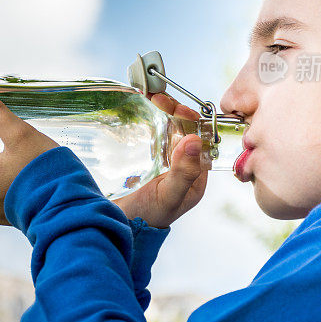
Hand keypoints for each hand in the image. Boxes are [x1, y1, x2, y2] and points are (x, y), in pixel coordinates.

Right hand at [112, 92, 207, 228]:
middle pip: (185, 131)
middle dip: (175, 111)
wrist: (119, 225)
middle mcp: (183, 166)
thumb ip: (184, 171)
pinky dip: (150, 120)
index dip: (192, 121)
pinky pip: (153, 135)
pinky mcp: (146, 159)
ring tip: (151, 96)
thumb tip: (195, 140)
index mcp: (195, 176)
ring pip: (169, 130)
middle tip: (159, 98)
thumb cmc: (148, 216)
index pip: (201, 140)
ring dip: (163, 112)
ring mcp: (164, 161)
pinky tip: (142, 110)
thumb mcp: (169, 195)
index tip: (179, 108)